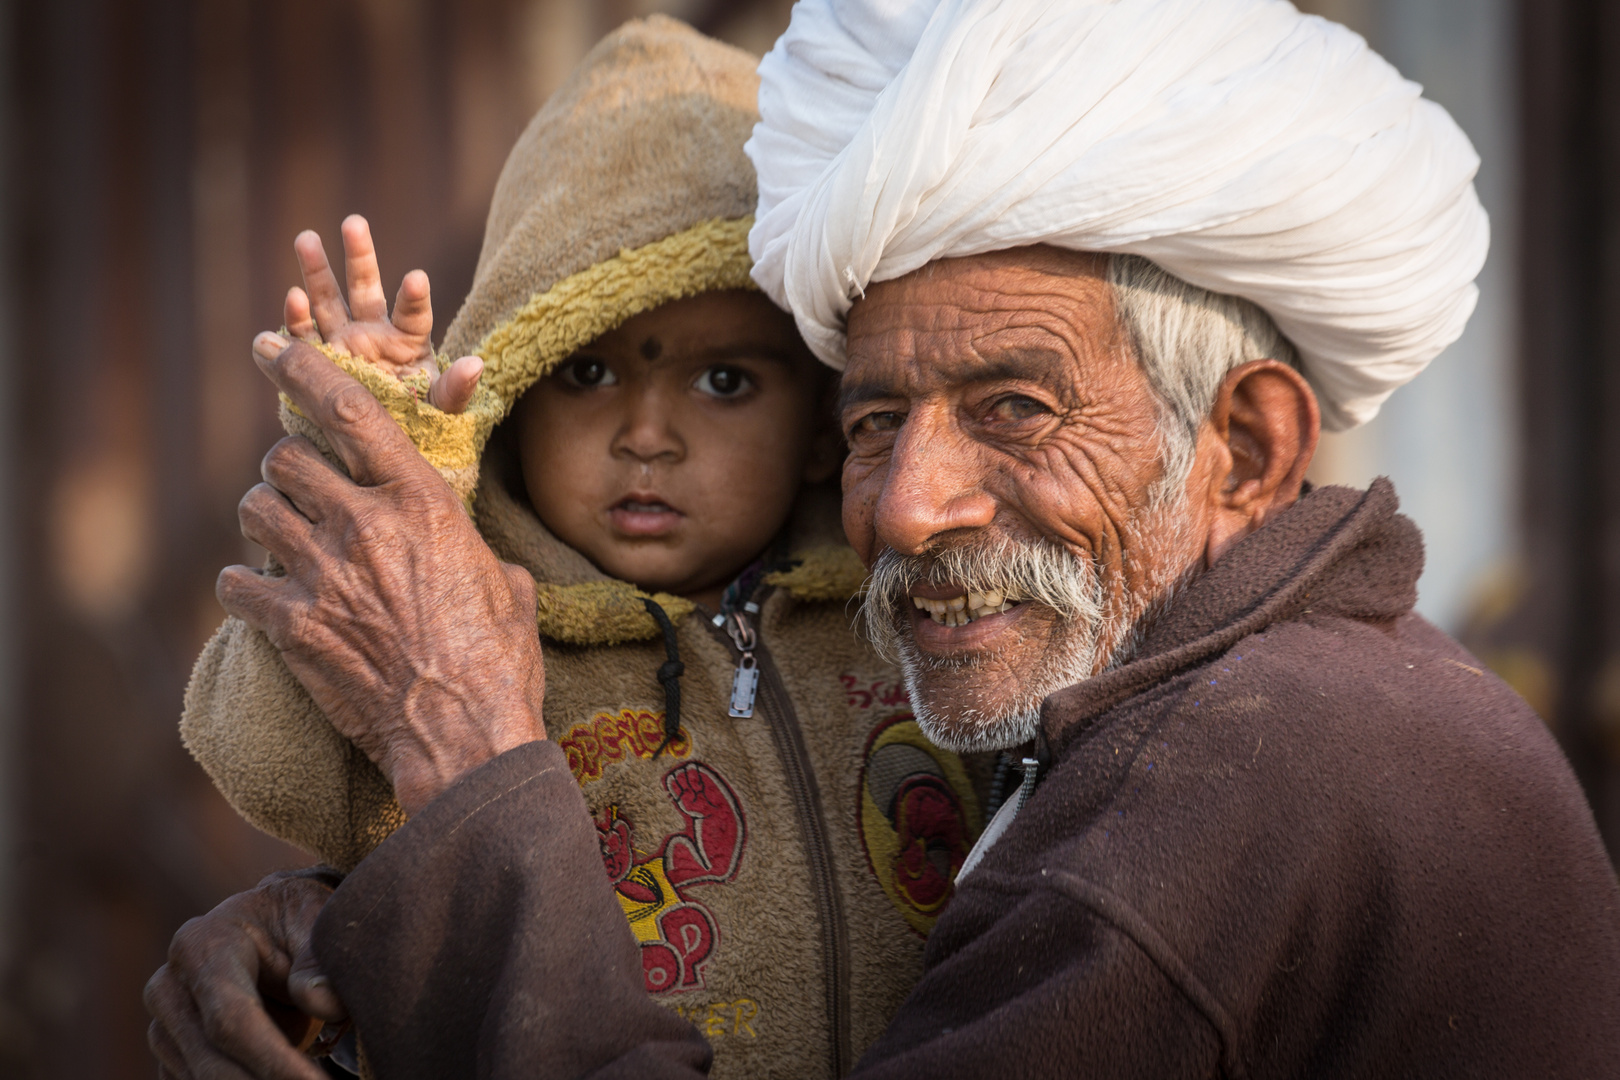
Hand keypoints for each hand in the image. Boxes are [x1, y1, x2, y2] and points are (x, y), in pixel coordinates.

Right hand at [144, 872, 344, 1079]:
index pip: (232, 1018)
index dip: (275, 1061)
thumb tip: (323, 1003)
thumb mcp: (314, 919)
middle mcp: (170, 990)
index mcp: (201, 946)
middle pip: (212, 1065)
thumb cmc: (292, 921)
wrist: (264, 927)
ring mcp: (164, 1029)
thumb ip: (319, 960)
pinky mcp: (172, 1059)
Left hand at [219, 336, 545, 813]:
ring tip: (282, 541)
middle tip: (300, 491)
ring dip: (265, 521)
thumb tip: (475, 554)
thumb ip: (474, 550)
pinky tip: (263, 598)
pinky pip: (238, 583)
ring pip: (255, 510)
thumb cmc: (500, 661)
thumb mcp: (507, 585)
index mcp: (422, 503)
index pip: (350, 410)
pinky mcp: (294, 627)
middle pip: (287, 457)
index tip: (270, 345)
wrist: (467, 737)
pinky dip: (246, 587)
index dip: (303, 368)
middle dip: (287, 469)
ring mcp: (324, 575)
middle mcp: (366, 526)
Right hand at [285, 213, 482, 413]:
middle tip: (354, 222)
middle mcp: (375, 333)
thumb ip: (456, 389)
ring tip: (307, 238)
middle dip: (360, 256)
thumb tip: (476, 365)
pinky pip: (305, 335)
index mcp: (410, 340)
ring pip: (328, 300)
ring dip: (317, 271)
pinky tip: (292, 296)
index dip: (414, 297)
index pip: (414, 314)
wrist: (382, 441)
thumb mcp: (442, 408)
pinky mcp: (318, 359)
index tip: (417, 278)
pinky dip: (296, 317)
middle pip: (366, 288)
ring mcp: (344, 343)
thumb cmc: (420, 420)